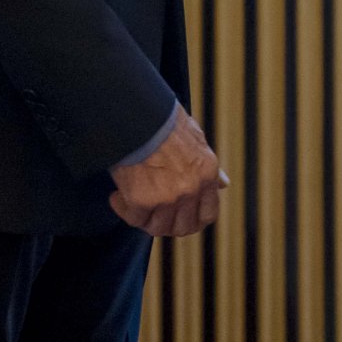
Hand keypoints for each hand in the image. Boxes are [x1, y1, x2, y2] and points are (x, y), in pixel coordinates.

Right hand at [109, 104, 228, 236]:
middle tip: (153, 212)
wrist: (135, 114)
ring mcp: (168, 198)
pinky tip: (118, 195)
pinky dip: (123, 209)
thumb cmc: (162, 120)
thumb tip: (224, 183)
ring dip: (144, 217)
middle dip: (168, 224)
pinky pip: (134, 219)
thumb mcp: (195, 138)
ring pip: (157, 227)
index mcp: (207, 173)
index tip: (179, 216)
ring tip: (132, 198)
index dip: (193, 220)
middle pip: (183, 227)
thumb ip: (209, 166)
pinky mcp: (142, 201)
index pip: (208, 215)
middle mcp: (191, 189)